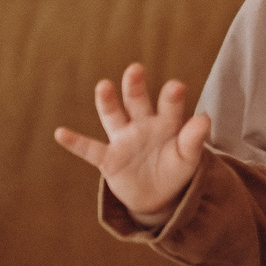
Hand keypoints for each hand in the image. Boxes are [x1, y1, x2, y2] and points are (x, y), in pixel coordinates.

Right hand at [53, 63, 210, 227]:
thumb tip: (205, 118)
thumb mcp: (188, 158)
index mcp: (166, 123)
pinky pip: (90, 149)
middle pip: (137, 101)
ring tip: (103, 86)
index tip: (176, 86)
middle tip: (136, 69)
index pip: (169, 106)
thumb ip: (193, 139)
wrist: (156, 196)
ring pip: (113, 116)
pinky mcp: (109, 159)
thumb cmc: (175, 170)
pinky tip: (60, 133)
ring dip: (107, 102)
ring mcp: (123, 140)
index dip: (172, 97)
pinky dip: (75, 142)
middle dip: (135, 86)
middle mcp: (142, 124)